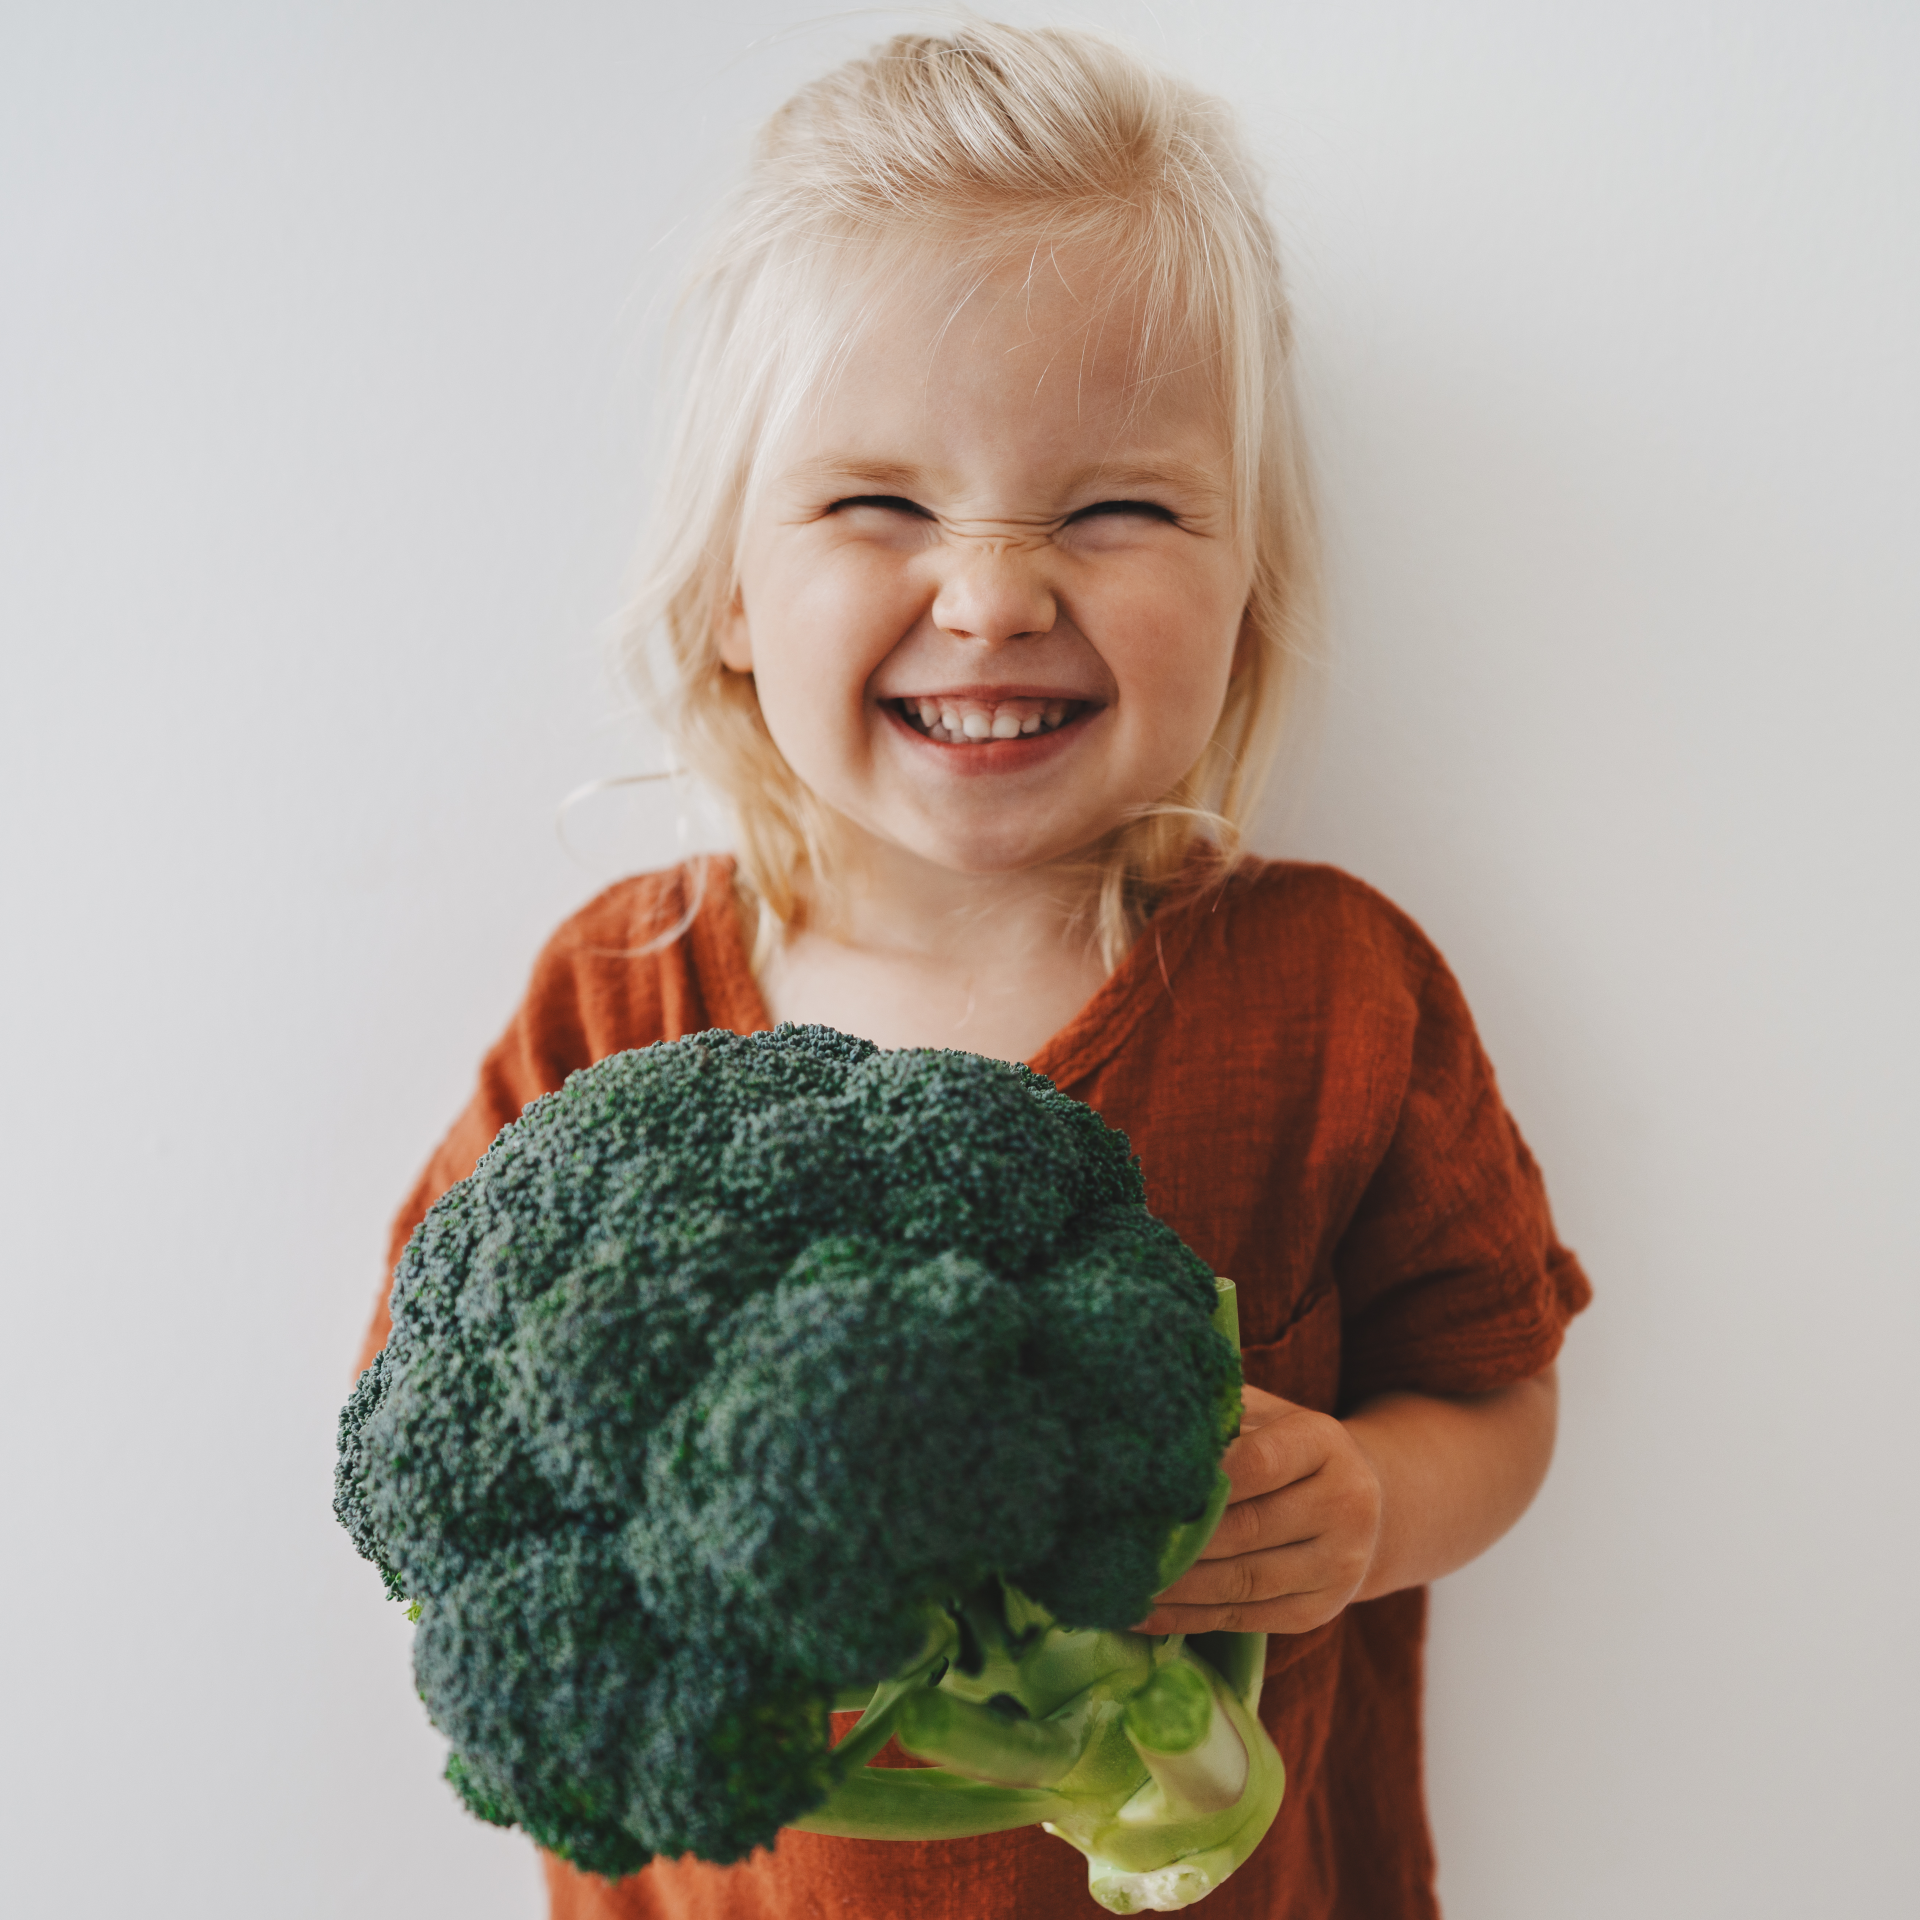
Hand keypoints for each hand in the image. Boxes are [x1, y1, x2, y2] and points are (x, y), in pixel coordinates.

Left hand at [1135, 1385, 1384, 1636]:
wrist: (1359, 1503)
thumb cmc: (1283, 1445)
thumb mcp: (1263, 1415)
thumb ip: (1219, 1417)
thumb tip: (1146, 1424)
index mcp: (1325, 1444)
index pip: (1259, 1462)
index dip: (1204, 1477)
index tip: (1146, 1484)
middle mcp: (1345, 1505)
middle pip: (1248, 1528)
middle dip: (1178, 1539)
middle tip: (1115, 1540)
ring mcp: (1337, 1565)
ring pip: (1243, 1581)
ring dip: (1176, 1588)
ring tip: (1121, 1582)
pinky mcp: (1318, 1612)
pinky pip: (1245, 1618)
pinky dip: (1188, 1619)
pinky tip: (1143, 1613)